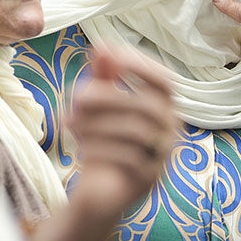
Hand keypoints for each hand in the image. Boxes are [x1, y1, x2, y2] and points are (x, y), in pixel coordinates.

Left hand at [65, 45, 178, 223]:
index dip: (139, 66)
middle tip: (76, 96)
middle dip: (110, 97)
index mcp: (164, 108)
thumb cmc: (102, 142)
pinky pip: (129, 159)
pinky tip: (80, 148)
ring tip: (69, 121)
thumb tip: (100, 48)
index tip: (107, 56)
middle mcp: (171, 131)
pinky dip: (100, 148)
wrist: (98, 193)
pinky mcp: (148, 179)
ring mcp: (162, 157)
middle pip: (150, 106)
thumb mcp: (98, 107)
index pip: (165, 81)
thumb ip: (102, 77)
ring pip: (137, 132)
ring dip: (98, 123)